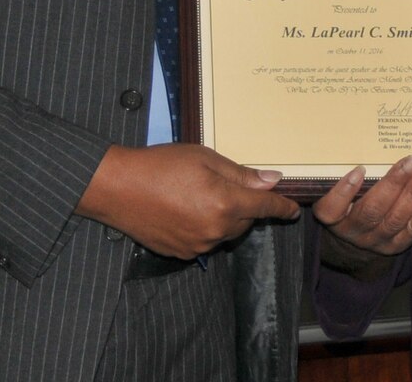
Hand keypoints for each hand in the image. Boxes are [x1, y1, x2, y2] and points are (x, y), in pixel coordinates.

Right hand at [76, 143, 299, 258]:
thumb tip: (272, 181)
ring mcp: (198, 246)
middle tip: (224, 185)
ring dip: (223, 218)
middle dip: (244, 205)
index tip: (293, 209)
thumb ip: (240, 173)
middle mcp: (216, 230)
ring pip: (225, 233)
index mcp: (225, 203)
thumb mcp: (204, 157)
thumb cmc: (161, 164)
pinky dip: (204, 229)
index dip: (282, 207)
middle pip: (246, 221)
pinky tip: (184, 211)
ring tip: (197, 195)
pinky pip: (205, 242)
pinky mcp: (181, 254)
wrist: (117, 187)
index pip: (265, 207)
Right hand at [312, 156, 411, 278]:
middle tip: (410, 161)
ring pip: (396, 219)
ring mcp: (377, 240)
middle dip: (393, 184)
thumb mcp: (338, 194)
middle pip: (372, 210)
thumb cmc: (346, 205)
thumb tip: (366, 140)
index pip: (332, 208)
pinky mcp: (397, 245)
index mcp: (333, 218)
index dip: (345, 191)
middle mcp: (354, 231)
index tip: (359, 168)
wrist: (355, 242)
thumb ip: (344, 175)